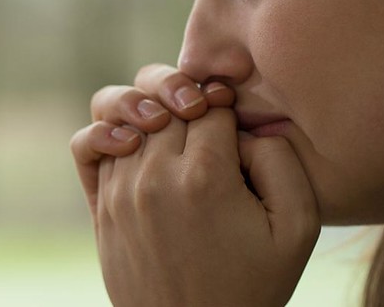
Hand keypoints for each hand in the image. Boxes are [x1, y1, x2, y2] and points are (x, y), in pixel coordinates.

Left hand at [96, 108, 319, 306]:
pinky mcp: (101, 207)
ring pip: (124, 112)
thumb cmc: (251, 284)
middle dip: (189, 98)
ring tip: (175, 123)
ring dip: (151, 107)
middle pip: (165, 99)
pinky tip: (131, 140)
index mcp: (204, 177)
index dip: (226, 101)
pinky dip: (105, 130)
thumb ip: (281, 162)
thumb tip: (246, 127)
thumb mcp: (296, 228)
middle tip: (207, 115)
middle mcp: (154, 177)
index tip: (233, 116)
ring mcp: (120, 191)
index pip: (209, 103)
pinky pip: (87, 145)